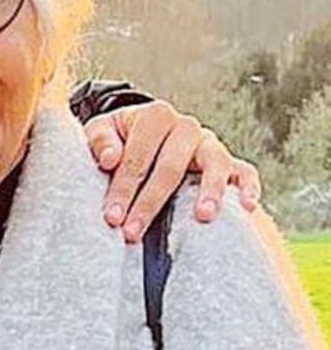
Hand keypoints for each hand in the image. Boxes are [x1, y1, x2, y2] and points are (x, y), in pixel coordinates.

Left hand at [84, 100, 261, 242]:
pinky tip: (246, 207)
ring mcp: (210, 144)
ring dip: (209, 191)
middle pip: (170, 167)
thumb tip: (110, 159)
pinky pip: (245, 172)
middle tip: (132, 233)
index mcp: (155, 116)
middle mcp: (186, 127)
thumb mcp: (101, 131)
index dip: (123, 188)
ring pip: (214, 165)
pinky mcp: (229, 161)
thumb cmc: (119, 139)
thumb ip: (100, 141)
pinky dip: (249, 187)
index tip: (111, 217)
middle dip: (149, 203)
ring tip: (202, 216)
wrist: (144, 135)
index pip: (137, 156)